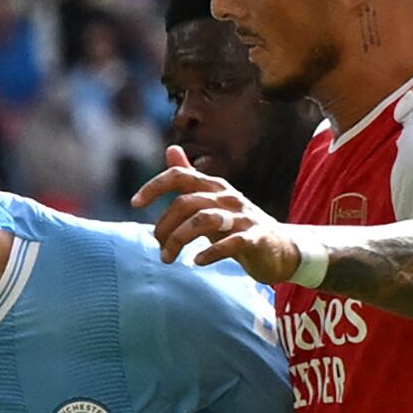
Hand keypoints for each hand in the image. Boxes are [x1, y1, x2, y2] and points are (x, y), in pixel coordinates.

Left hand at [131, 145, 301, 283]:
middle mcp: (227, 196)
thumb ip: (189, 179)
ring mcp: (243, 216)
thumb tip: (170, 150)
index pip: (179, 175)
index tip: (134, 203)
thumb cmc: (237, 224)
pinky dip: (210, 253)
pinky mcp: (255, 238)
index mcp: (214, 186)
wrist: (278, 249)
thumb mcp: (211, 200)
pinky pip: (230, 243)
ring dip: (179, 240)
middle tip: (159, 250)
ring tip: (168, 259)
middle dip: (164, 227)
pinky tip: (196, 262)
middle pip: (185, 203)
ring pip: (203, 220)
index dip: (154, 186)